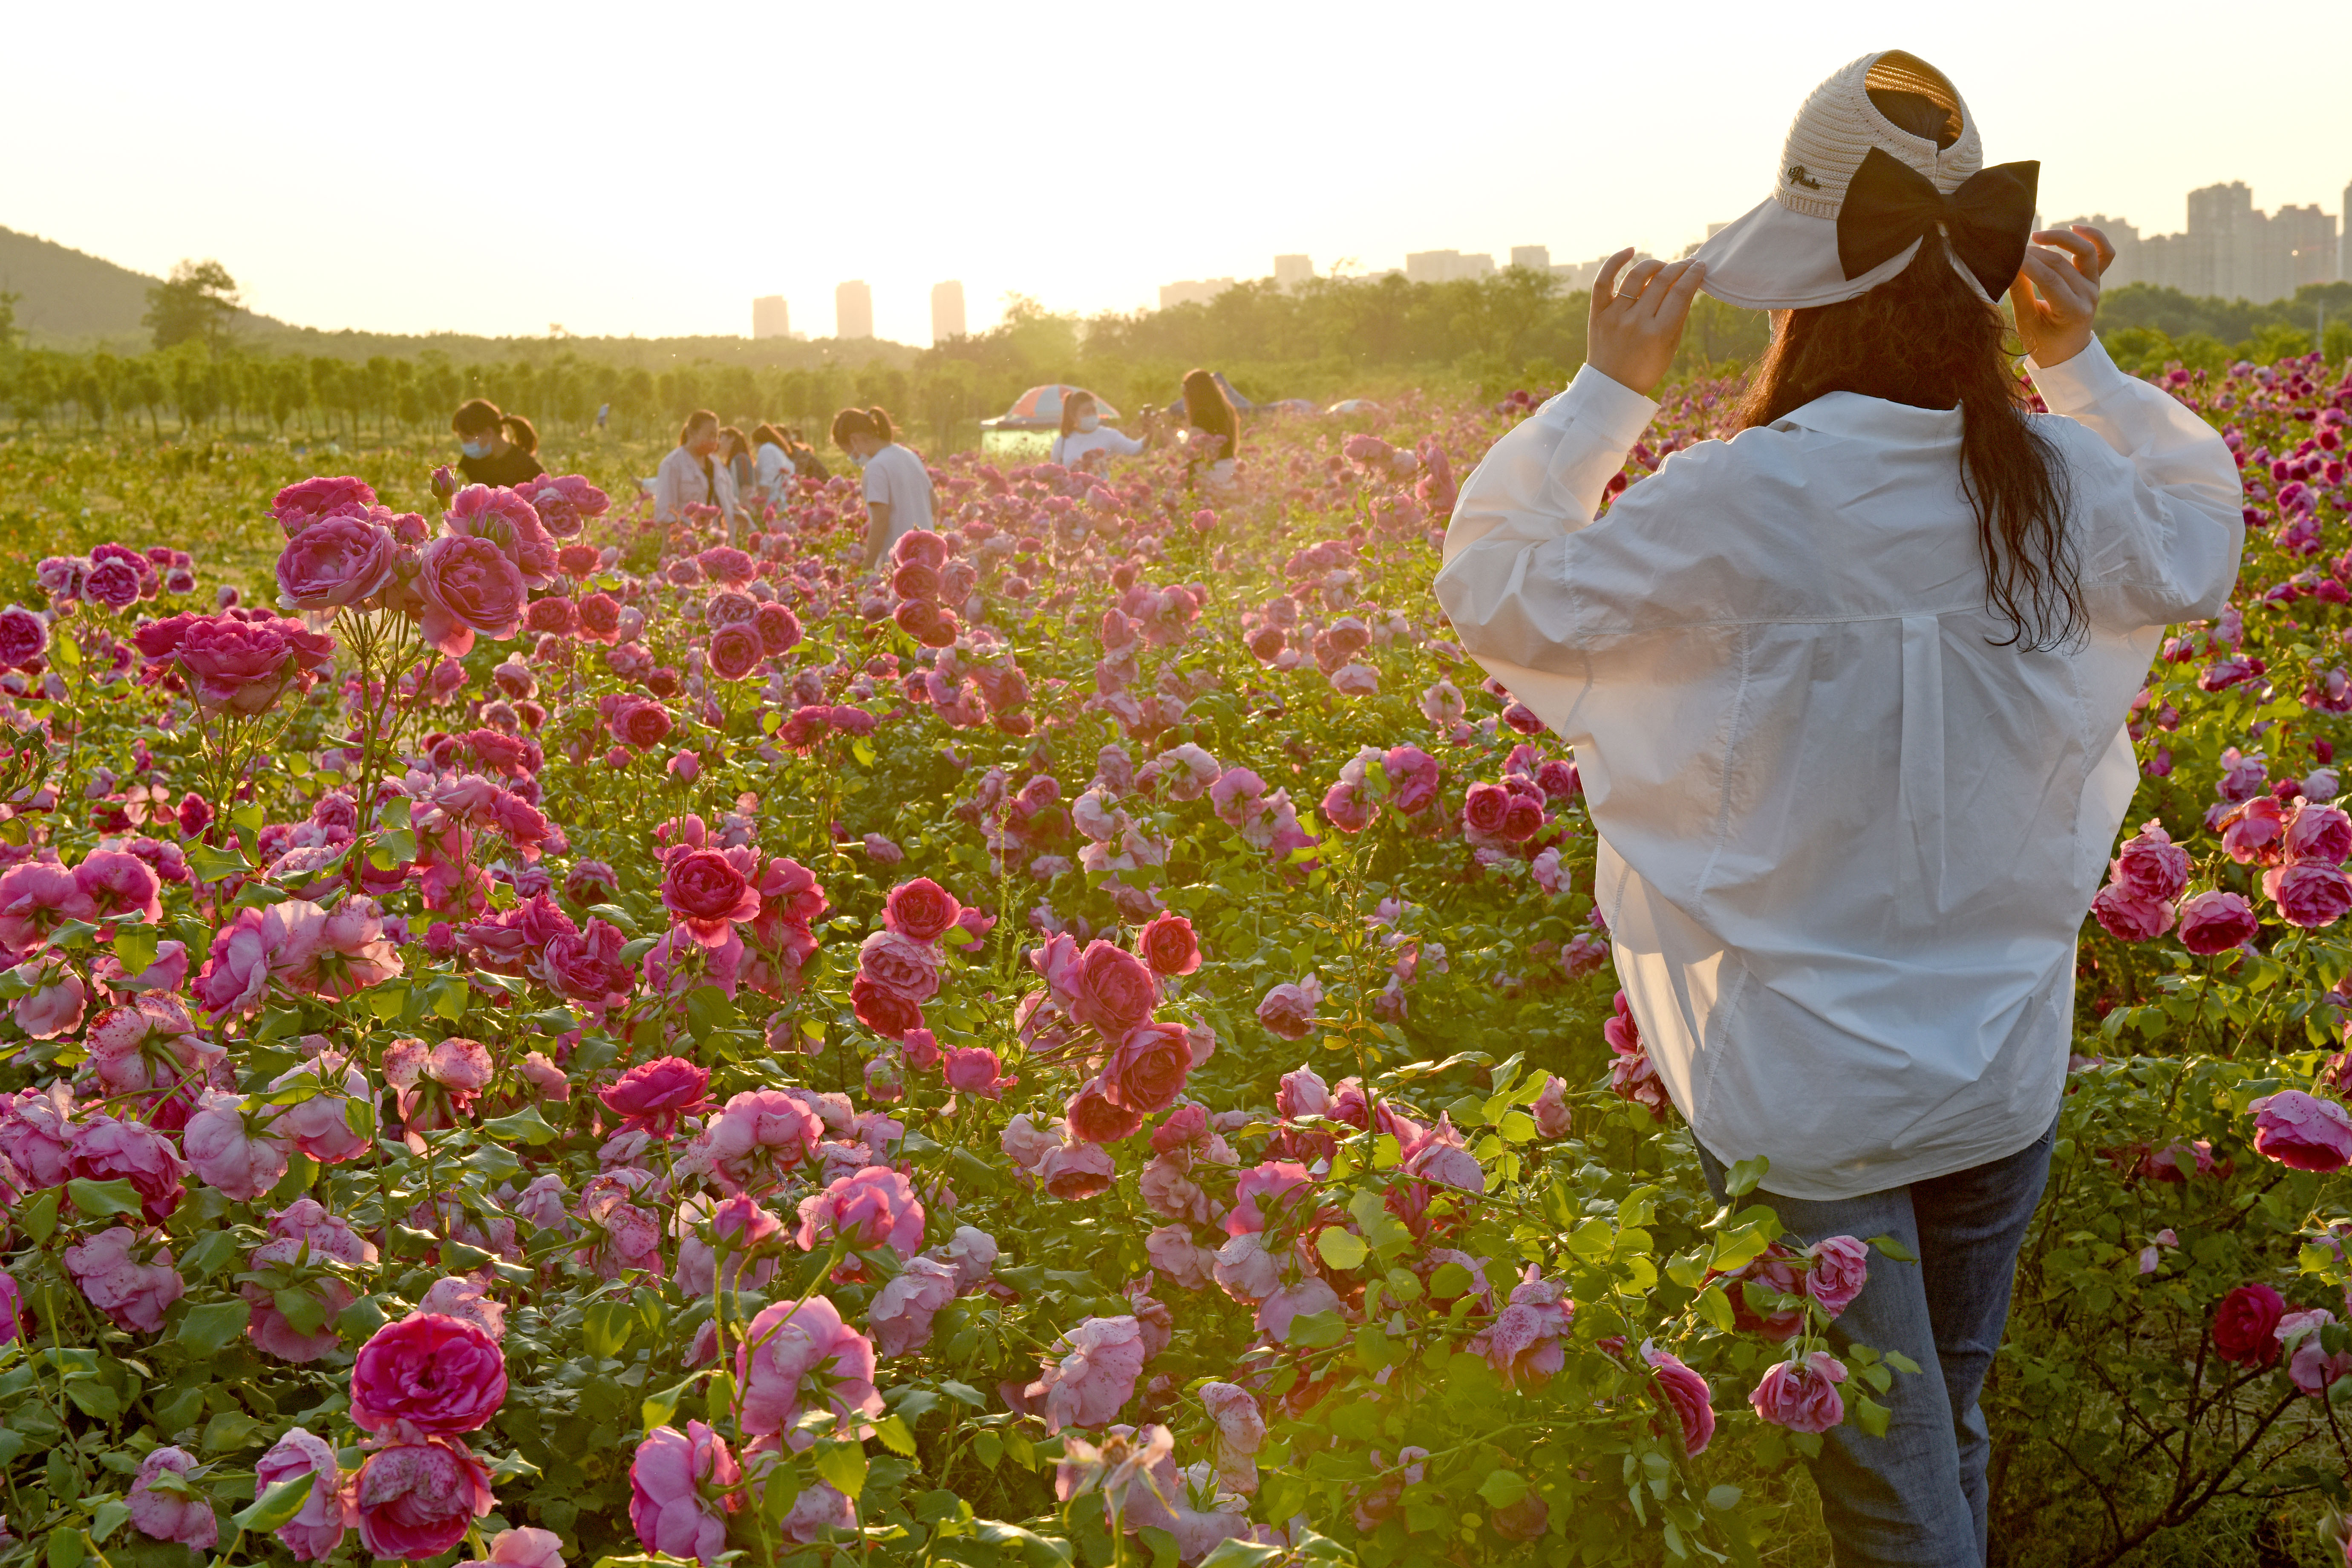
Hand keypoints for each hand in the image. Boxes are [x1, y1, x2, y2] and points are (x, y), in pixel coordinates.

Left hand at [1586, 249, 1706, 397]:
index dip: (1693, 274)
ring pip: (1637, 275)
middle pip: (1662, 280)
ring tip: (1664, 267)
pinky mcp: (1597, 314)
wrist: (1611, 387)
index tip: (1700, 267)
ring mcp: (1615, 316)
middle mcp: (1636, 322)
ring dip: (1656, 264)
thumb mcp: (1670, 346)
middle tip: (1686, 265)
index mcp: (1659, 334)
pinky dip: (1615, 261)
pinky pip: (1603, 280)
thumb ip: (1679, 315)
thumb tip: (1688, 283)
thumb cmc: (1646, 367)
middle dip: (1679, 267)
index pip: (1681, 292)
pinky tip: (1630, 250)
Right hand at [2009, 226, 2112, 367]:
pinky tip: (2075, 227)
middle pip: (2061, 264)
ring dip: (2061, 239)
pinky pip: (2104, 252)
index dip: (2027, 265)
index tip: (2007, 255)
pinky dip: (2094, 236)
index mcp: (2073, 311)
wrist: (2067, 352)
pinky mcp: (2097, 278)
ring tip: (2036, 236)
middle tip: (2012, 251)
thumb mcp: (2026, 322)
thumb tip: (2009, 263)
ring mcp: (2096, 284)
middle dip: (2034, 254)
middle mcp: (2089, 295)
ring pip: (2085, 251)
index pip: (2048, 279)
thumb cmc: (2043, 341)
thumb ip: (2019, 292)